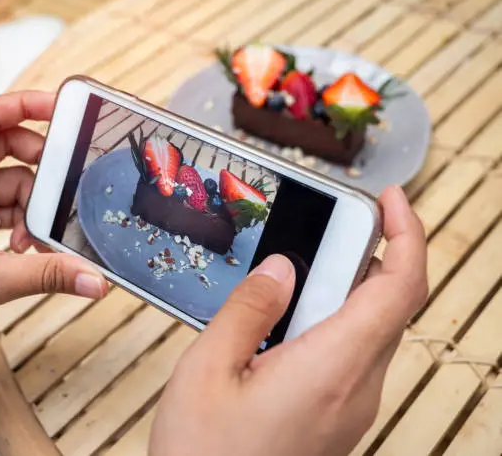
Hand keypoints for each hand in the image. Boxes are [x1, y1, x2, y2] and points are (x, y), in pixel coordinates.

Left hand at [0, 91, 107, 359]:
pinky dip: (21, 227)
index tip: (61, 108)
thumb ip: (46, 275)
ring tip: (41, 239)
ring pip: (6, 184)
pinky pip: (1, 211)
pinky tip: (28, 250)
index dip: (24, 106)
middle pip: (2, 149)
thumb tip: (95, 279)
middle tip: (66, 186)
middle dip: (38, 168)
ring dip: (31, 209)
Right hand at [150, 186, 426, 455]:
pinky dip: (332, 320)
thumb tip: (282, 270)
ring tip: (292, 275)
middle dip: (364, 255)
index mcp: (332, 367)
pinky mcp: (338, 415)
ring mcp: (352, 405)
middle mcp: (357, 387)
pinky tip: (285, 322)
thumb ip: (249, 310)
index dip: (406, 233)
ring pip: (370, 328)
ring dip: (342, 289)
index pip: (400, 287)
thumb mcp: (208, 369)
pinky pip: (352, 353)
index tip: (387, 199)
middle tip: (320, 231)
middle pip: (389, 303)